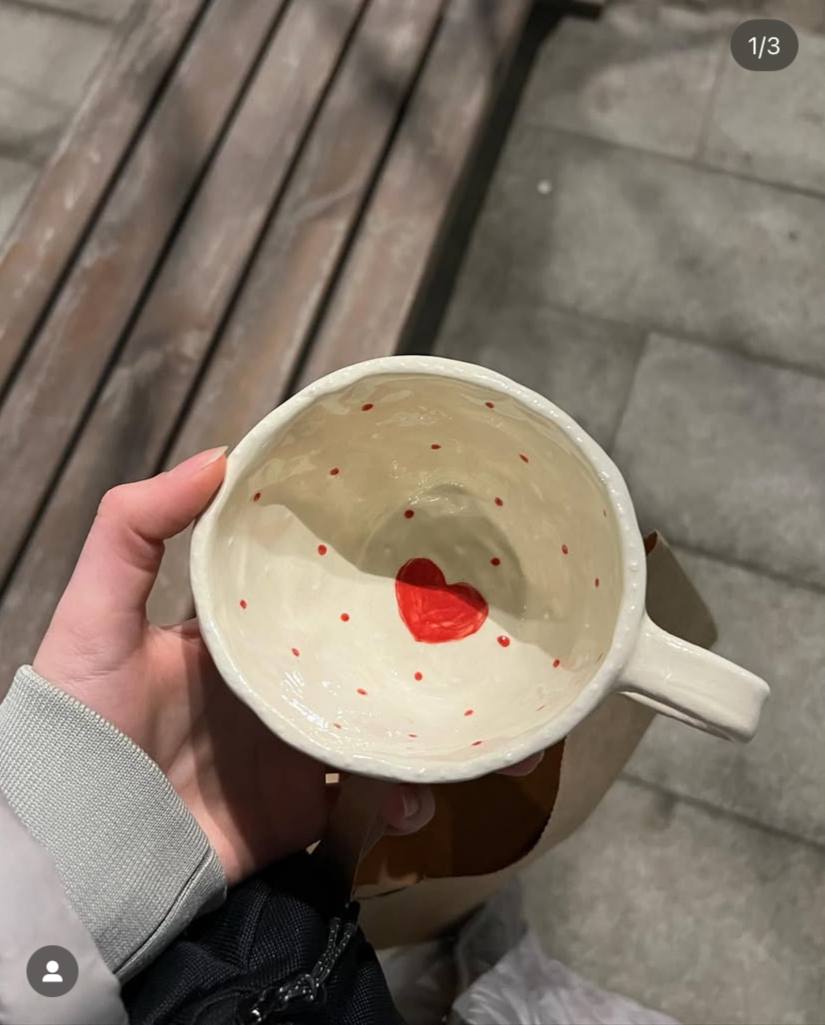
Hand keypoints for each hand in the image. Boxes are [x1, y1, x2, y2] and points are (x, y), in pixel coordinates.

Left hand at [32, 449, 437, 884]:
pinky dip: (405, 796)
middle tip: (472, 622)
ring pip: (382, 717)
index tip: (412, 530)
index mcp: (238, 632)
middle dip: (413, 638)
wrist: (85, 849)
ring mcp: (298, 742)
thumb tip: (223, 454)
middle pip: (360, 648)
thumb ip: (135, 527)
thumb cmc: (85, 722)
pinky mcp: (309, 803)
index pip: (306, 581)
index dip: (353, 558)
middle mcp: (277, 680)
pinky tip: (414, 796)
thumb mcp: (95, 613)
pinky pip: (374, 793)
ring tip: (463, 717)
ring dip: (425, 718)